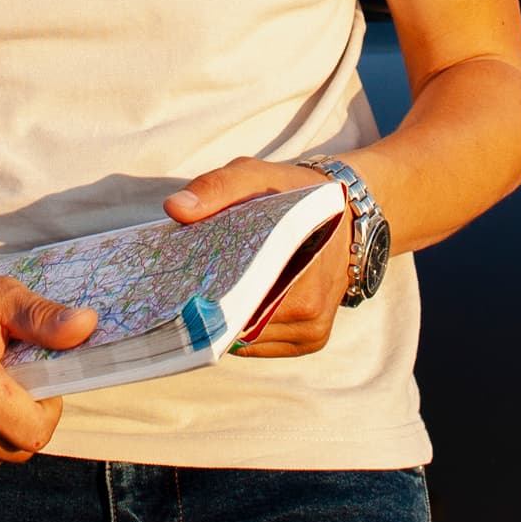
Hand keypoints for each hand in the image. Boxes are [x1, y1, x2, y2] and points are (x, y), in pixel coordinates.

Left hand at [163, 159, 352, 359]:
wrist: (345, 214)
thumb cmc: (294, 194)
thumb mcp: (256, 176)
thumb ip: (217, 188)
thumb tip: (175, 208)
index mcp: (301, 272)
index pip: (237, 303)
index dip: (202, 298)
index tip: (178, 287)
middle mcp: (311, 310)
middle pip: (240, 327)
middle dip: (211, 310)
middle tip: (185, 288)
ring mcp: (313, 330)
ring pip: (248, 341)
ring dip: (227, 322)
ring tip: (209, 292)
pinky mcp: (312, 340)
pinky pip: (262, 345)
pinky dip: (244, 329)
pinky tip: (234, 303)